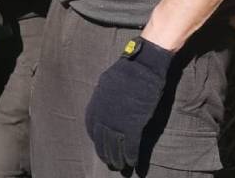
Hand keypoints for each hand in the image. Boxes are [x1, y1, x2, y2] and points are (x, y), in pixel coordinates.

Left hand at [84, 37, 173, 170]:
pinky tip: (132, 162)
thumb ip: (103, 96)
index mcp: (96, 104)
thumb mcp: (106, 82)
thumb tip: (103, 104)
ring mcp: (117, 121)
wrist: (143, 67)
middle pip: (101, 141)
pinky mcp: (133, 125)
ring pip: (114, 147)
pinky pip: (130, 146)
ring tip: (120, 166)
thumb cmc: (127, 71)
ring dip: (117, 159)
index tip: (100, 144)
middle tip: (110, 162)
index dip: (96, 138)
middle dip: (105, 153)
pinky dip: (131, 156)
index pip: (91, 127)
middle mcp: (103, 115)